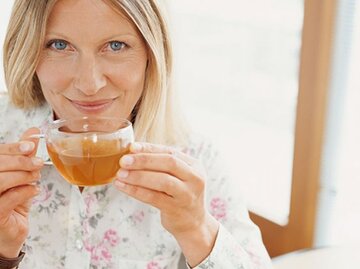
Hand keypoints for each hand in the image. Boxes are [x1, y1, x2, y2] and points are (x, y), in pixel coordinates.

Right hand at [0, 128, 42, 257]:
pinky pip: (7, 199)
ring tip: (35, 178)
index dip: (12, 148)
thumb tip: (33, 132)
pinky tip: (33, 191)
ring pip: (0, 180)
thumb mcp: (21, 175)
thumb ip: (24, 155)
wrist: (10, 233)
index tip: (30, 146)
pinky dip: (24, 192)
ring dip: (23, 176)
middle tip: (39, 164)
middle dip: (21, 162)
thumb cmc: (13, 203)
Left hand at [114, 142, 218, 265]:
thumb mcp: (178, 176)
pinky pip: (153, 197)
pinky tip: (122, 186)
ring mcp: (187, 194)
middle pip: (169, 163)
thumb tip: (132, 152)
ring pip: (162, 181)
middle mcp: (195, 178)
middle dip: (144, 160)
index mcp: (194, 165)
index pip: (171, 152)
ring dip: (138, 176)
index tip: (131, 147)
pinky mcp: (176, 209)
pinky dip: (135, 190)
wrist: (193, 223)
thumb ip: (162, 164)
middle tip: (123, 160)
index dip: (150, 148)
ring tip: (120, 174)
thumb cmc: (179, 194)